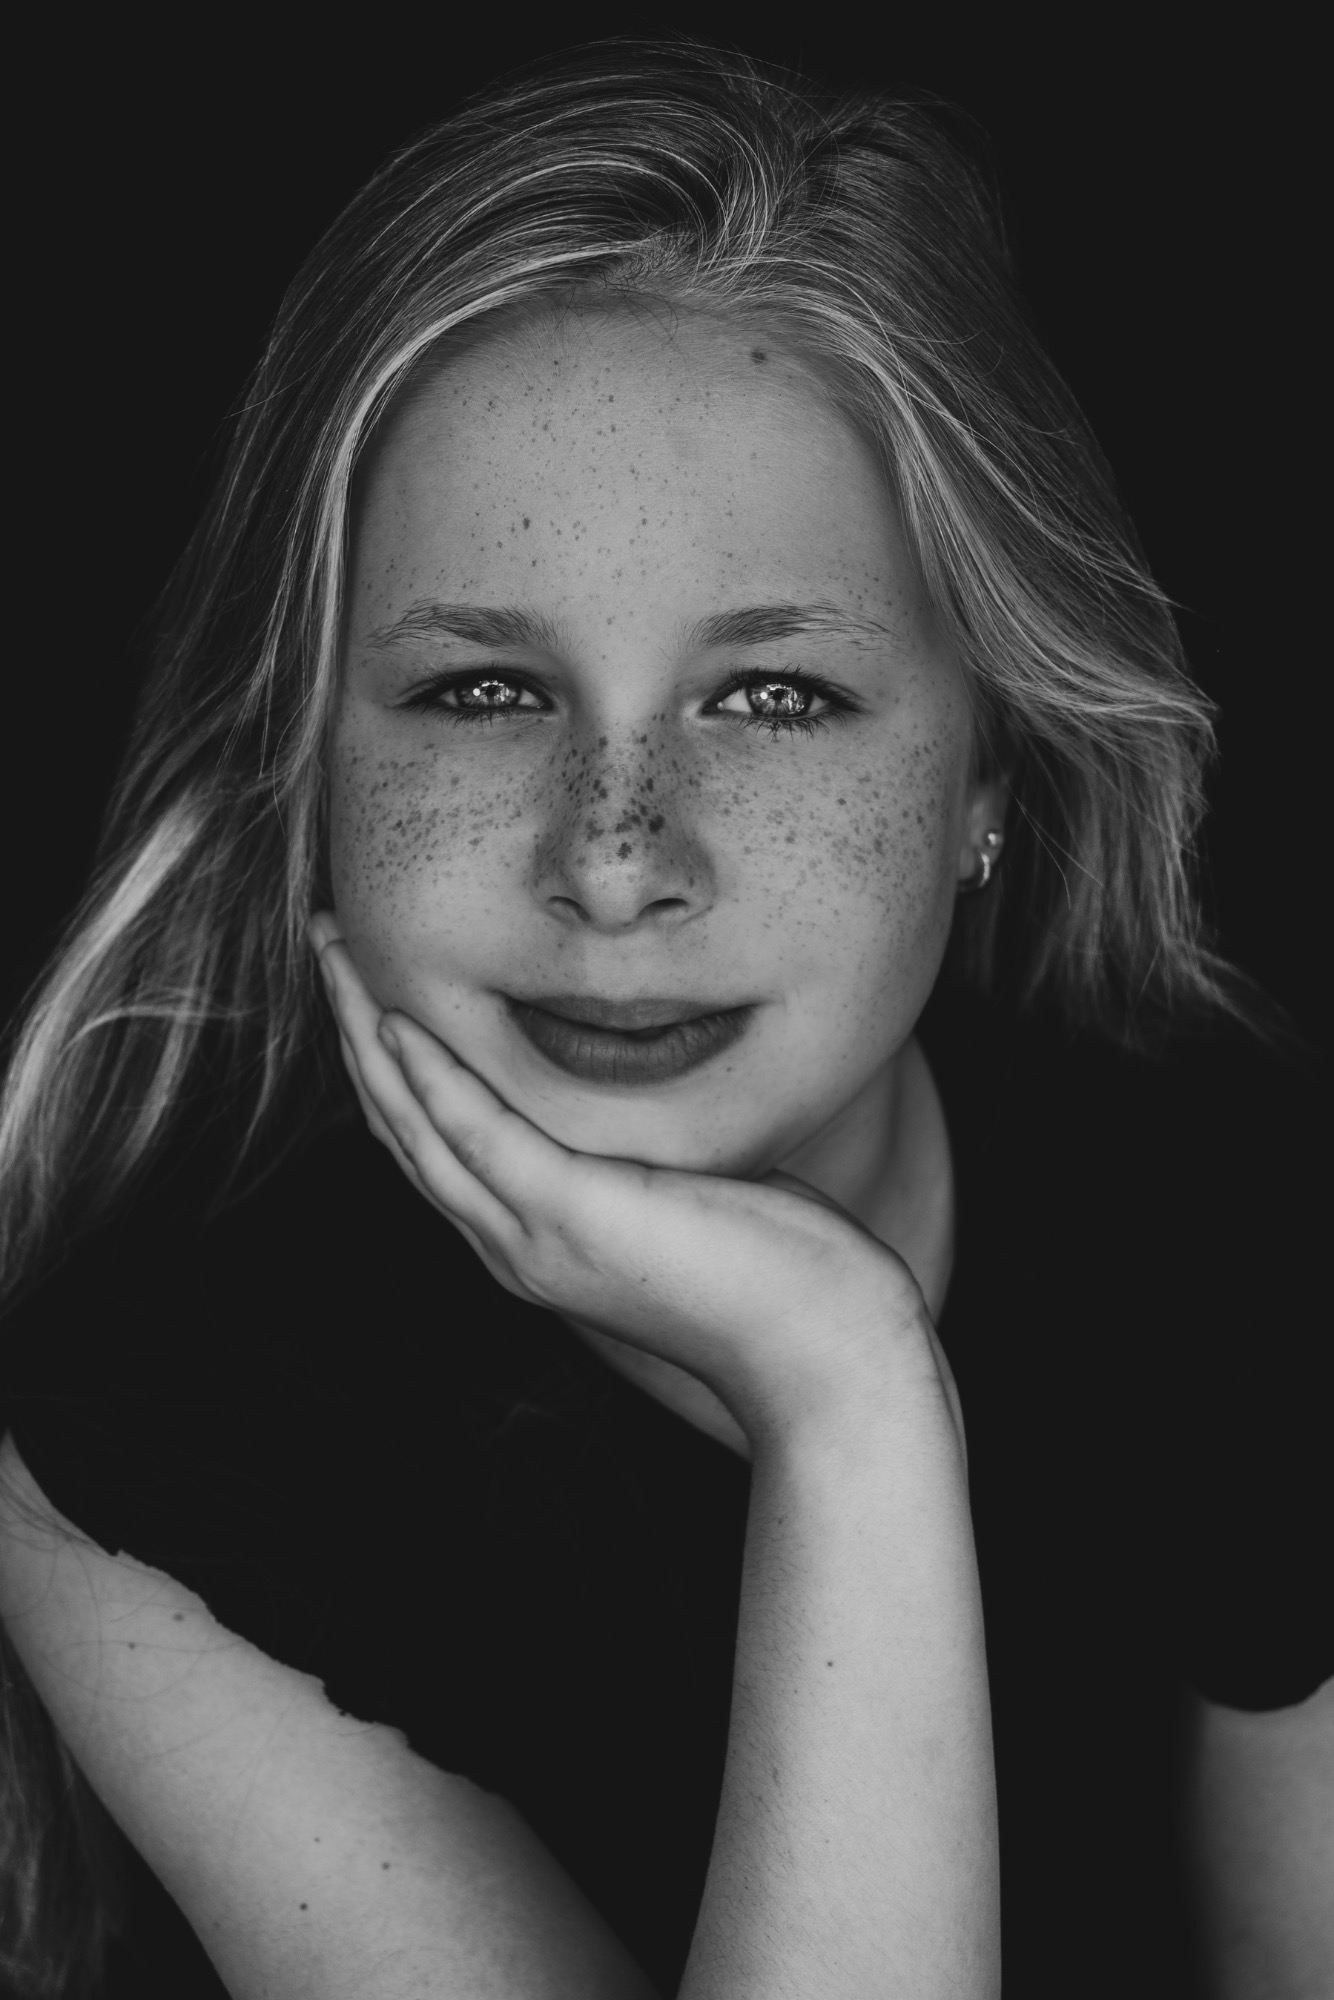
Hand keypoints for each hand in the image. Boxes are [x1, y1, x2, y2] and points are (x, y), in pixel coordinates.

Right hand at [310, 917, 936, 1452]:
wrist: (821, 1353)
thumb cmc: (774, 1275)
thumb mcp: (681, 1195)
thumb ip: (633, 1152)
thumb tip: (639, 1089)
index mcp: (531, 1239)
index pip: (429, 1141)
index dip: (386, 1060)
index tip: (367, 980)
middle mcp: (512, 1246)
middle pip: (400, 1126)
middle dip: (355, 1028)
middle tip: (324, 943)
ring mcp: (535, 1239)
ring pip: (416, 1127)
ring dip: (368, 1034)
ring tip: (336, 956)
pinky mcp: (575, 1220)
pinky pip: (481, 1138)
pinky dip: (433, 1079)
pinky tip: (399, 1021)